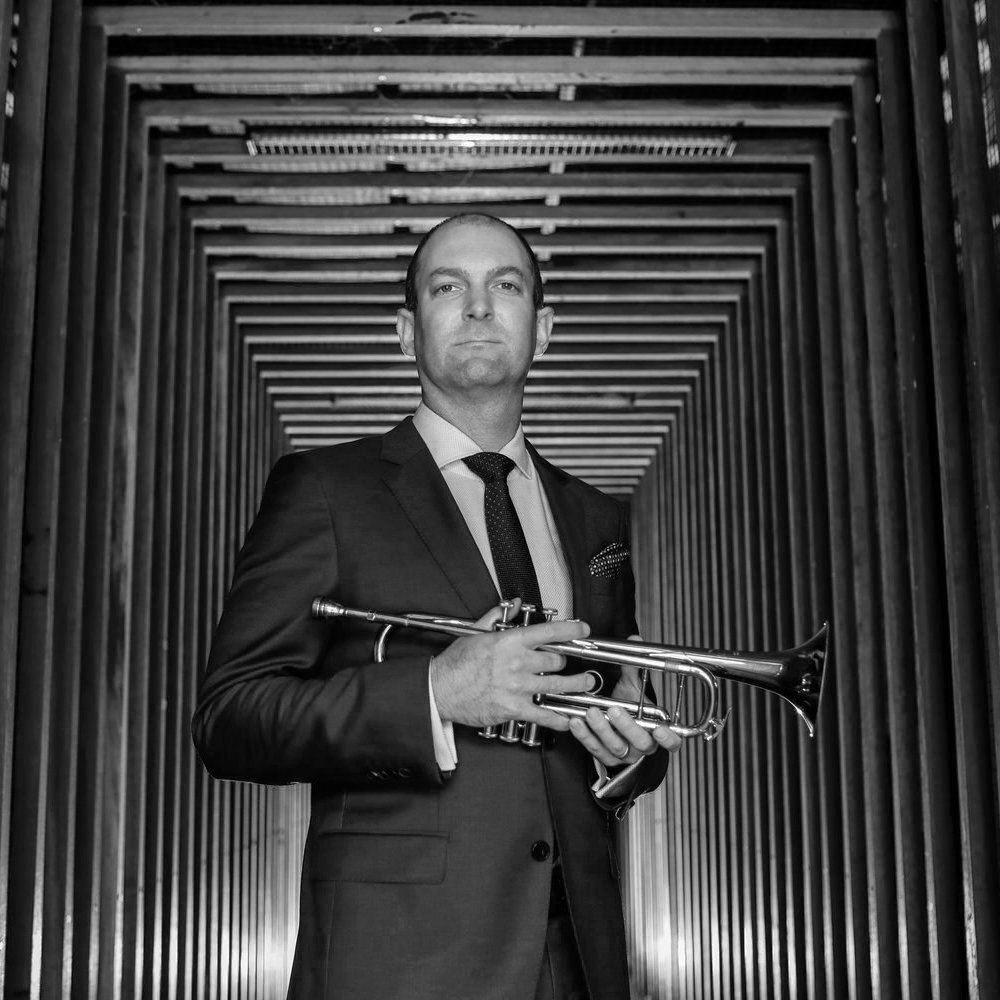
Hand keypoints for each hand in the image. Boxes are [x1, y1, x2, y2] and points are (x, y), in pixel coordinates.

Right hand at [430, 602, 595, 730]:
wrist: (438, 690)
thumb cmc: (455, 663)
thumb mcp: (475, 633)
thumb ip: (497, 617)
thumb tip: (513, 604)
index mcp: (510, 641)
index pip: (550, 631)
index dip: (572, 629)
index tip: (583, 629)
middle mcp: (518, 663)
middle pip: (557, 660)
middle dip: (565, 661)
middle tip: (571, 663)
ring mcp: (518, 687)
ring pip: (558, 685)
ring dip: (576, 685)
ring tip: (586, 683)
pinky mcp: (514, 709)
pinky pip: (544, 714)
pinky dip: (559, 718)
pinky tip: (568, 718)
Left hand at [568, 634, 682, 765]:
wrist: (613, 724)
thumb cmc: (629, 708)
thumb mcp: (633, 688)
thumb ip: (634, 667)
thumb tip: (635, 641)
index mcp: (657, 731)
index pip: (672, 742)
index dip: (669, 738)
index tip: (660, 728)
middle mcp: (642, 746)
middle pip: (641, 742)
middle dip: (627, 726)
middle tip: (615, 709)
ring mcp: (623, 753)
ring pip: (615, 746)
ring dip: (602, 729)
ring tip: (591, 712)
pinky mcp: (604, 756)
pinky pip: (594, 748)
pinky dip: (584, 735)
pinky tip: (576, 721)